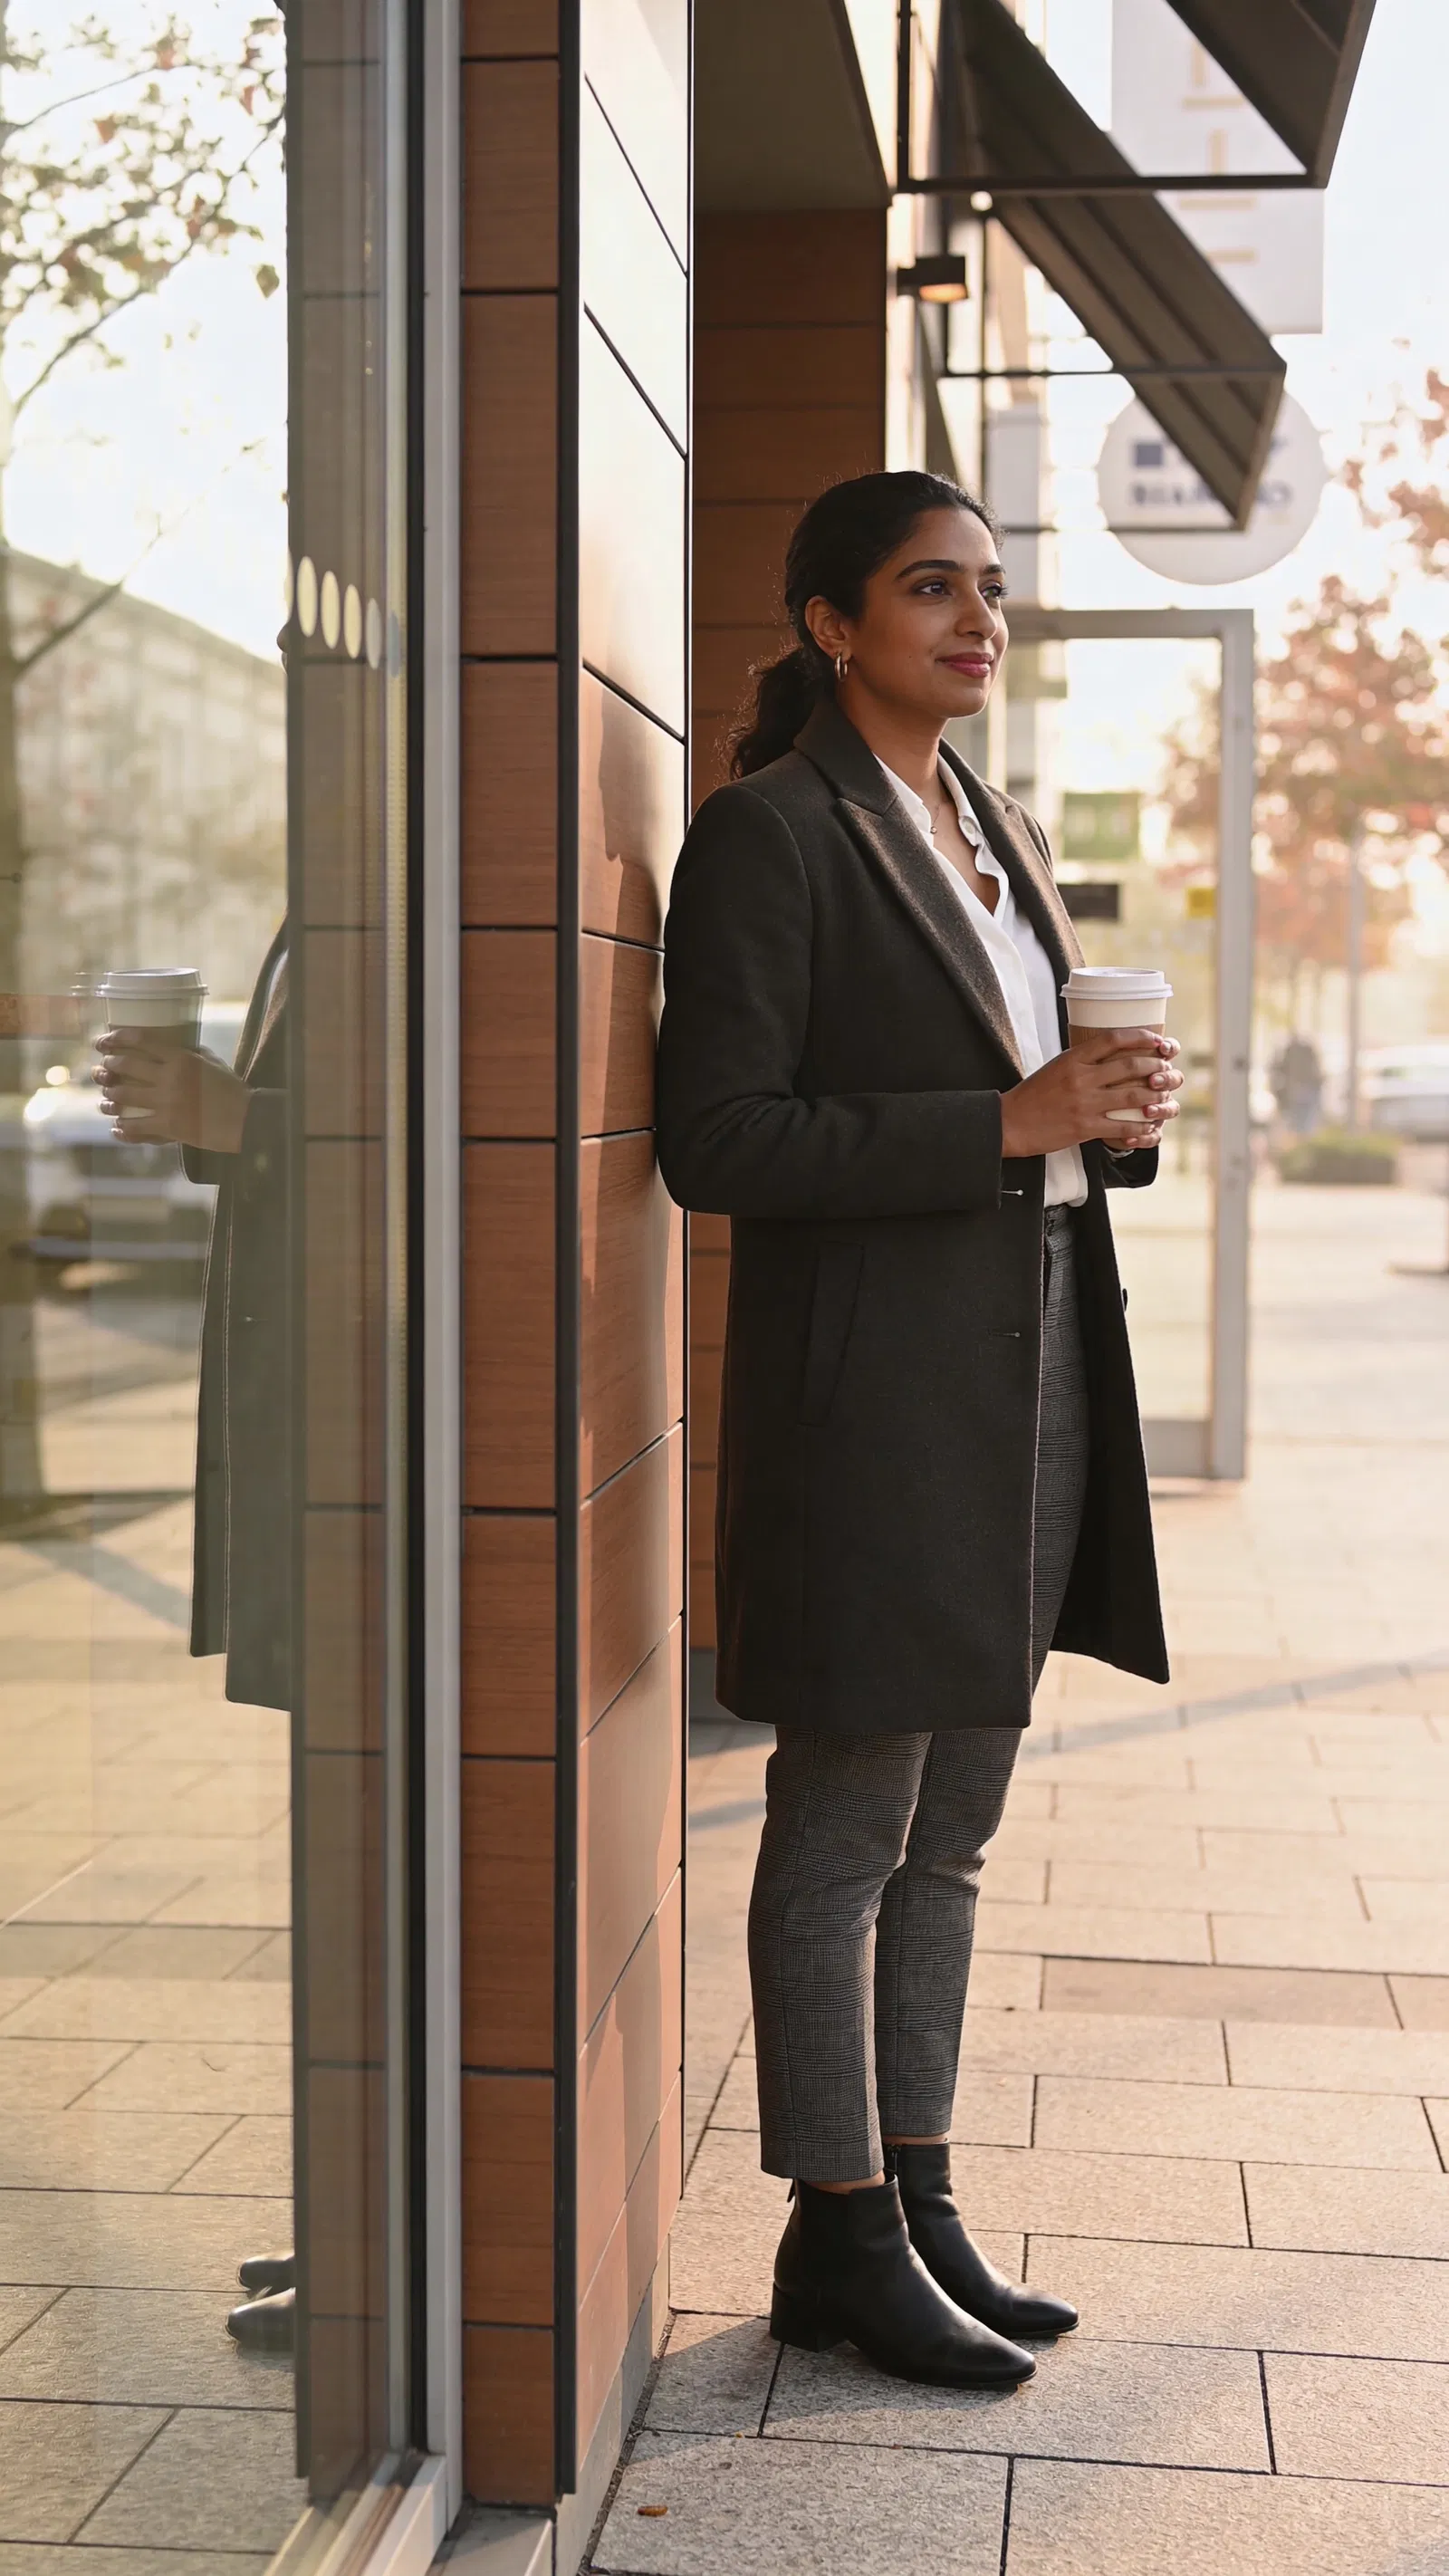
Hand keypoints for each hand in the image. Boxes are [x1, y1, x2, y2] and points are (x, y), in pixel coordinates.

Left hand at [94, 1034, 250, 1152]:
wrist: (244, 1120)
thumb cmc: (230, 1089)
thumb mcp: (211, 1062)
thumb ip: (188, 1052)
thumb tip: (167, 1045)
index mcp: (182, 1058)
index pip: (142, 1040)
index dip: (117, 1038)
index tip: (104, 1041)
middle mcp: (170, 1077)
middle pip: (126, 1065)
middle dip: (109, 1065)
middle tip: (103, 1068)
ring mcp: (167, 1102)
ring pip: (124, 1095)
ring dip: (109, 1095)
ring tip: (106, 1097)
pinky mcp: (168, 1126)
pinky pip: (135, 1126)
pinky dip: (121, 1127)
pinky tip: (116, 1126)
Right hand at [1000, 1030, 1181, 1159]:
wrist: (1010, 1123)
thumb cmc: (1033, 1095)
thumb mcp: (1055, 1067)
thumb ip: (1082, 1060)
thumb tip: (1111, 1054)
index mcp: (1072, 1059)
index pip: (1112, 1039)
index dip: (1140, 1037)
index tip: (1156, 1040)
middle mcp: (1081, 1078)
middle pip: (1129, 1065)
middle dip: (1155, 1066)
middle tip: (1166, 1069)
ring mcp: (1084, 1103)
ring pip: (1132, 1095)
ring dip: (1155, 1095)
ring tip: (1165, 1096)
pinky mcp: (1085, 1128)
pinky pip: (1123, 1127)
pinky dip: (1142, 1129)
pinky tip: (1152, 1129)